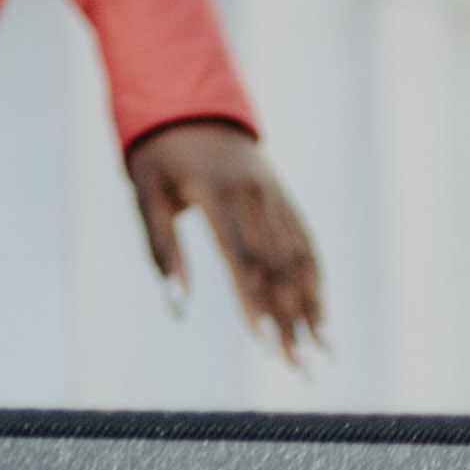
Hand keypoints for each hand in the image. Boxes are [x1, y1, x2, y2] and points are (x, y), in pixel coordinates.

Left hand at [125, 119, 327, 357]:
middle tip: (302, 370)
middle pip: (277, 270)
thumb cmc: (158, 153)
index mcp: (217, 193)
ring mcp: (275, 197)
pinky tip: (323, 315)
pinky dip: (316, 281)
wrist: (189, 99)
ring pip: (299, 260)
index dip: (255, 307)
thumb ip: (163, 252)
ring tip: (323, 353)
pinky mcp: (285, 200)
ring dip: (312, 309)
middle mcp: (255, 197)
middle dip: (290, 322)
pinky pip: (305, 244)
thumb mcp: (146, 194)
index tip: (265, 348)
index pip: (242, 261)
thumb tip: (177, 308)